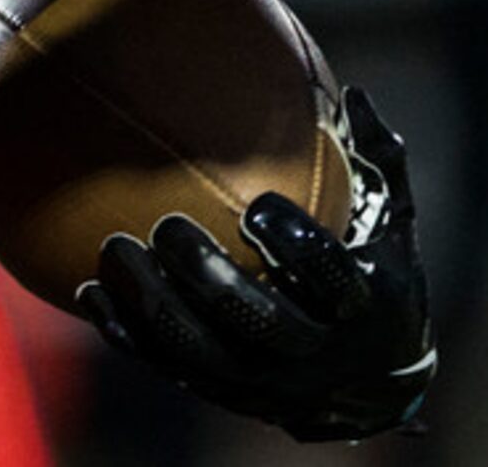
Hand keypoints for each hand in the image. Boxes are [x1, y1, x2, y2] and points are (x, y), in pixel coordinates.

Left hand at [77, 86, 435, 442]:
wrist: (371, 385)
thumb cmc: (381, 279)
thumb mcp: (394, 224)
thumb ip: (379, 161)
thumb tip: (353, 93)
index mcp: (363, 305)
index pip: (329, 277)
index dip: (294, 245)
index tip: (257, 207)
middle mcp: (315, 352)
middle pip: (257, 320)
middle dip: (208, 276)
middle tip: (168, 226)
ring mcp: (267, 381)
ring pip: (202, 351)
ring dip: (155, 304)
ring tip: (117, 248)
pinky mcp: (227, 394)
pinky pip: (168, 367)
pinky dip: (127, 333)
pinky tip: (93, 293)